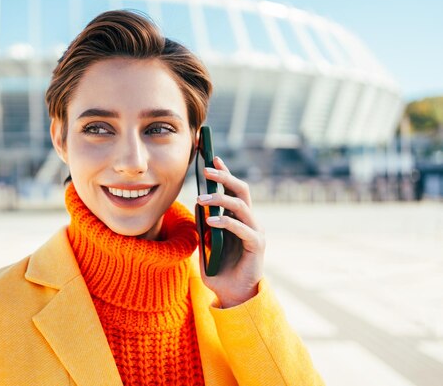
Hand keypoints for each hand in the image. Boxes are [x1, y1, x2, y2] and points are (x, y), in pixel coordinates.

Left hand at [196, 156, 264, 307]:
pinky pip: (241, 228)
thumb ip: (204, 228)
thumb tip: (197, 207)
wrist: (234, 297)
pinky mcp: (256, 246)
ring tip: (200, 198)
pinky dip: (225, 222)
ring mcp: (255, 232)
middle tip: (204, 170)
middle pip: (241, 190)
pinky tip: (211, 222)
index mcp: (238, 219)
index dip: (224, 172)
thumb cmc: (220, 272)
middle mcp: (249, 221)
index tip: (211, 157)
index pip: (233, 190)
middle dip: (224, 177)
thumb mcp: (206, 246)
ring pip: (241, 205)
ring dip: (220, 198)